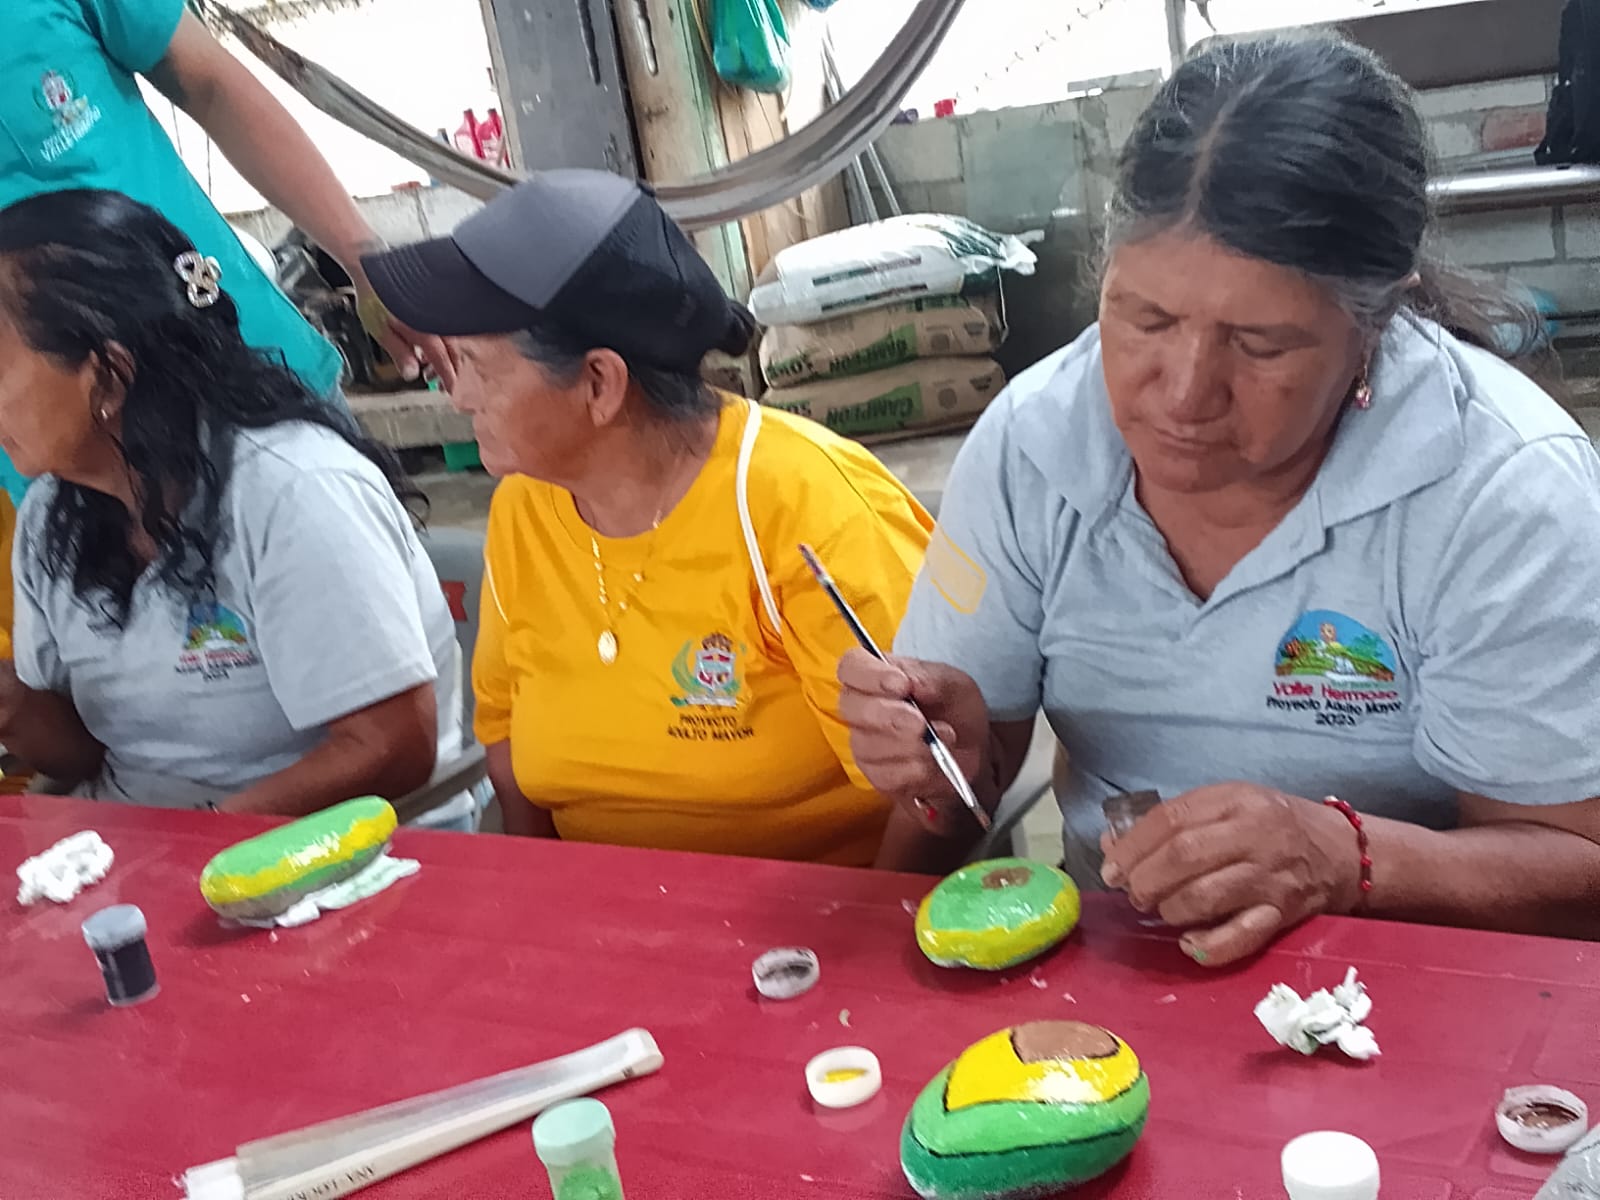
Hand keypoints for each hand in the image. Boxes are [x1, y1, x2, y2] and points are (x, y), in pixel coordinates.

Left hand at [352, 275, 455, 390]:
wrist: (378, 266)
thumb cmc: (377, 297)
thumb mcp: (382, 331)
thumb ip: (400, 353)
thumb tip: (412, 375)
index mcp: (427, 332)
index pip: (445, 362)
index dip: (449, 378)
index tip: (451, 391)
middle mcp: (439, 323)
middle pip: (454, 354)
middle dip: (450, 372)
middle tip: (442, 386)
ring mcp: (440, 314)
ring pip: (452, 342)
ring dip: (445, 359)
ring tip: (429, 370)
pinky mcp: (438, 307)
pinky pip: (447, 329)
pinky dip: (441, 343)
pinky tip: (427, 349)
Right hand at [836, 649, 991, 833]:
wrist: (972, 747)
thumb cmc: (954, 707)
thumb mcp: (954, 684)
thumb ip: (932, 680)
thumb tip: (912, 681)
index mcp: (876, 673)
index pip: (851, 666)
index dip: (869, 675)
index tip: (901, 685)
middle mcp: (862, 707)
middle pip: (850, 707)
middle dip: (888, 716)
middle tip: (920, 722)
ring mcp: (865, 743)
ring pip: (867, 746)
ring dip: (909, 746)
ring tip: (942, 739)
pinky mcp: (877, 775)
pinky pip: (884, 775)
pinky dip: (914, 770)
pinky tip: (933, 762)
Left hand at [1099, 783, 1360, 966]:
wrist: (1343, 853)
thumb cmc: (1273, 825)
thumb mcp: (1229, 805)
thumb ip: (1174, 821)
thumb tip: (1112, 845)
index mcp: (1236, 800)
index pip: (1172, 819)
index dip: (1133, 846)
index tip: (1112, 867)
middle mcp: (1254, 836)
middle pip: (1185, 856)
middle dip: (1146, 879)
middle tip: (1133, 892)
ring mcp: (1270, 878)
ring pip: (1206, 896)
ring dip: (1170, 909)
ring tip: (1160, 910)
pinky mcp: (1282, 915)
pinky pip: (1241, 937)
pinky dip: (1208, 945)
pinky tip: (1189, 943)